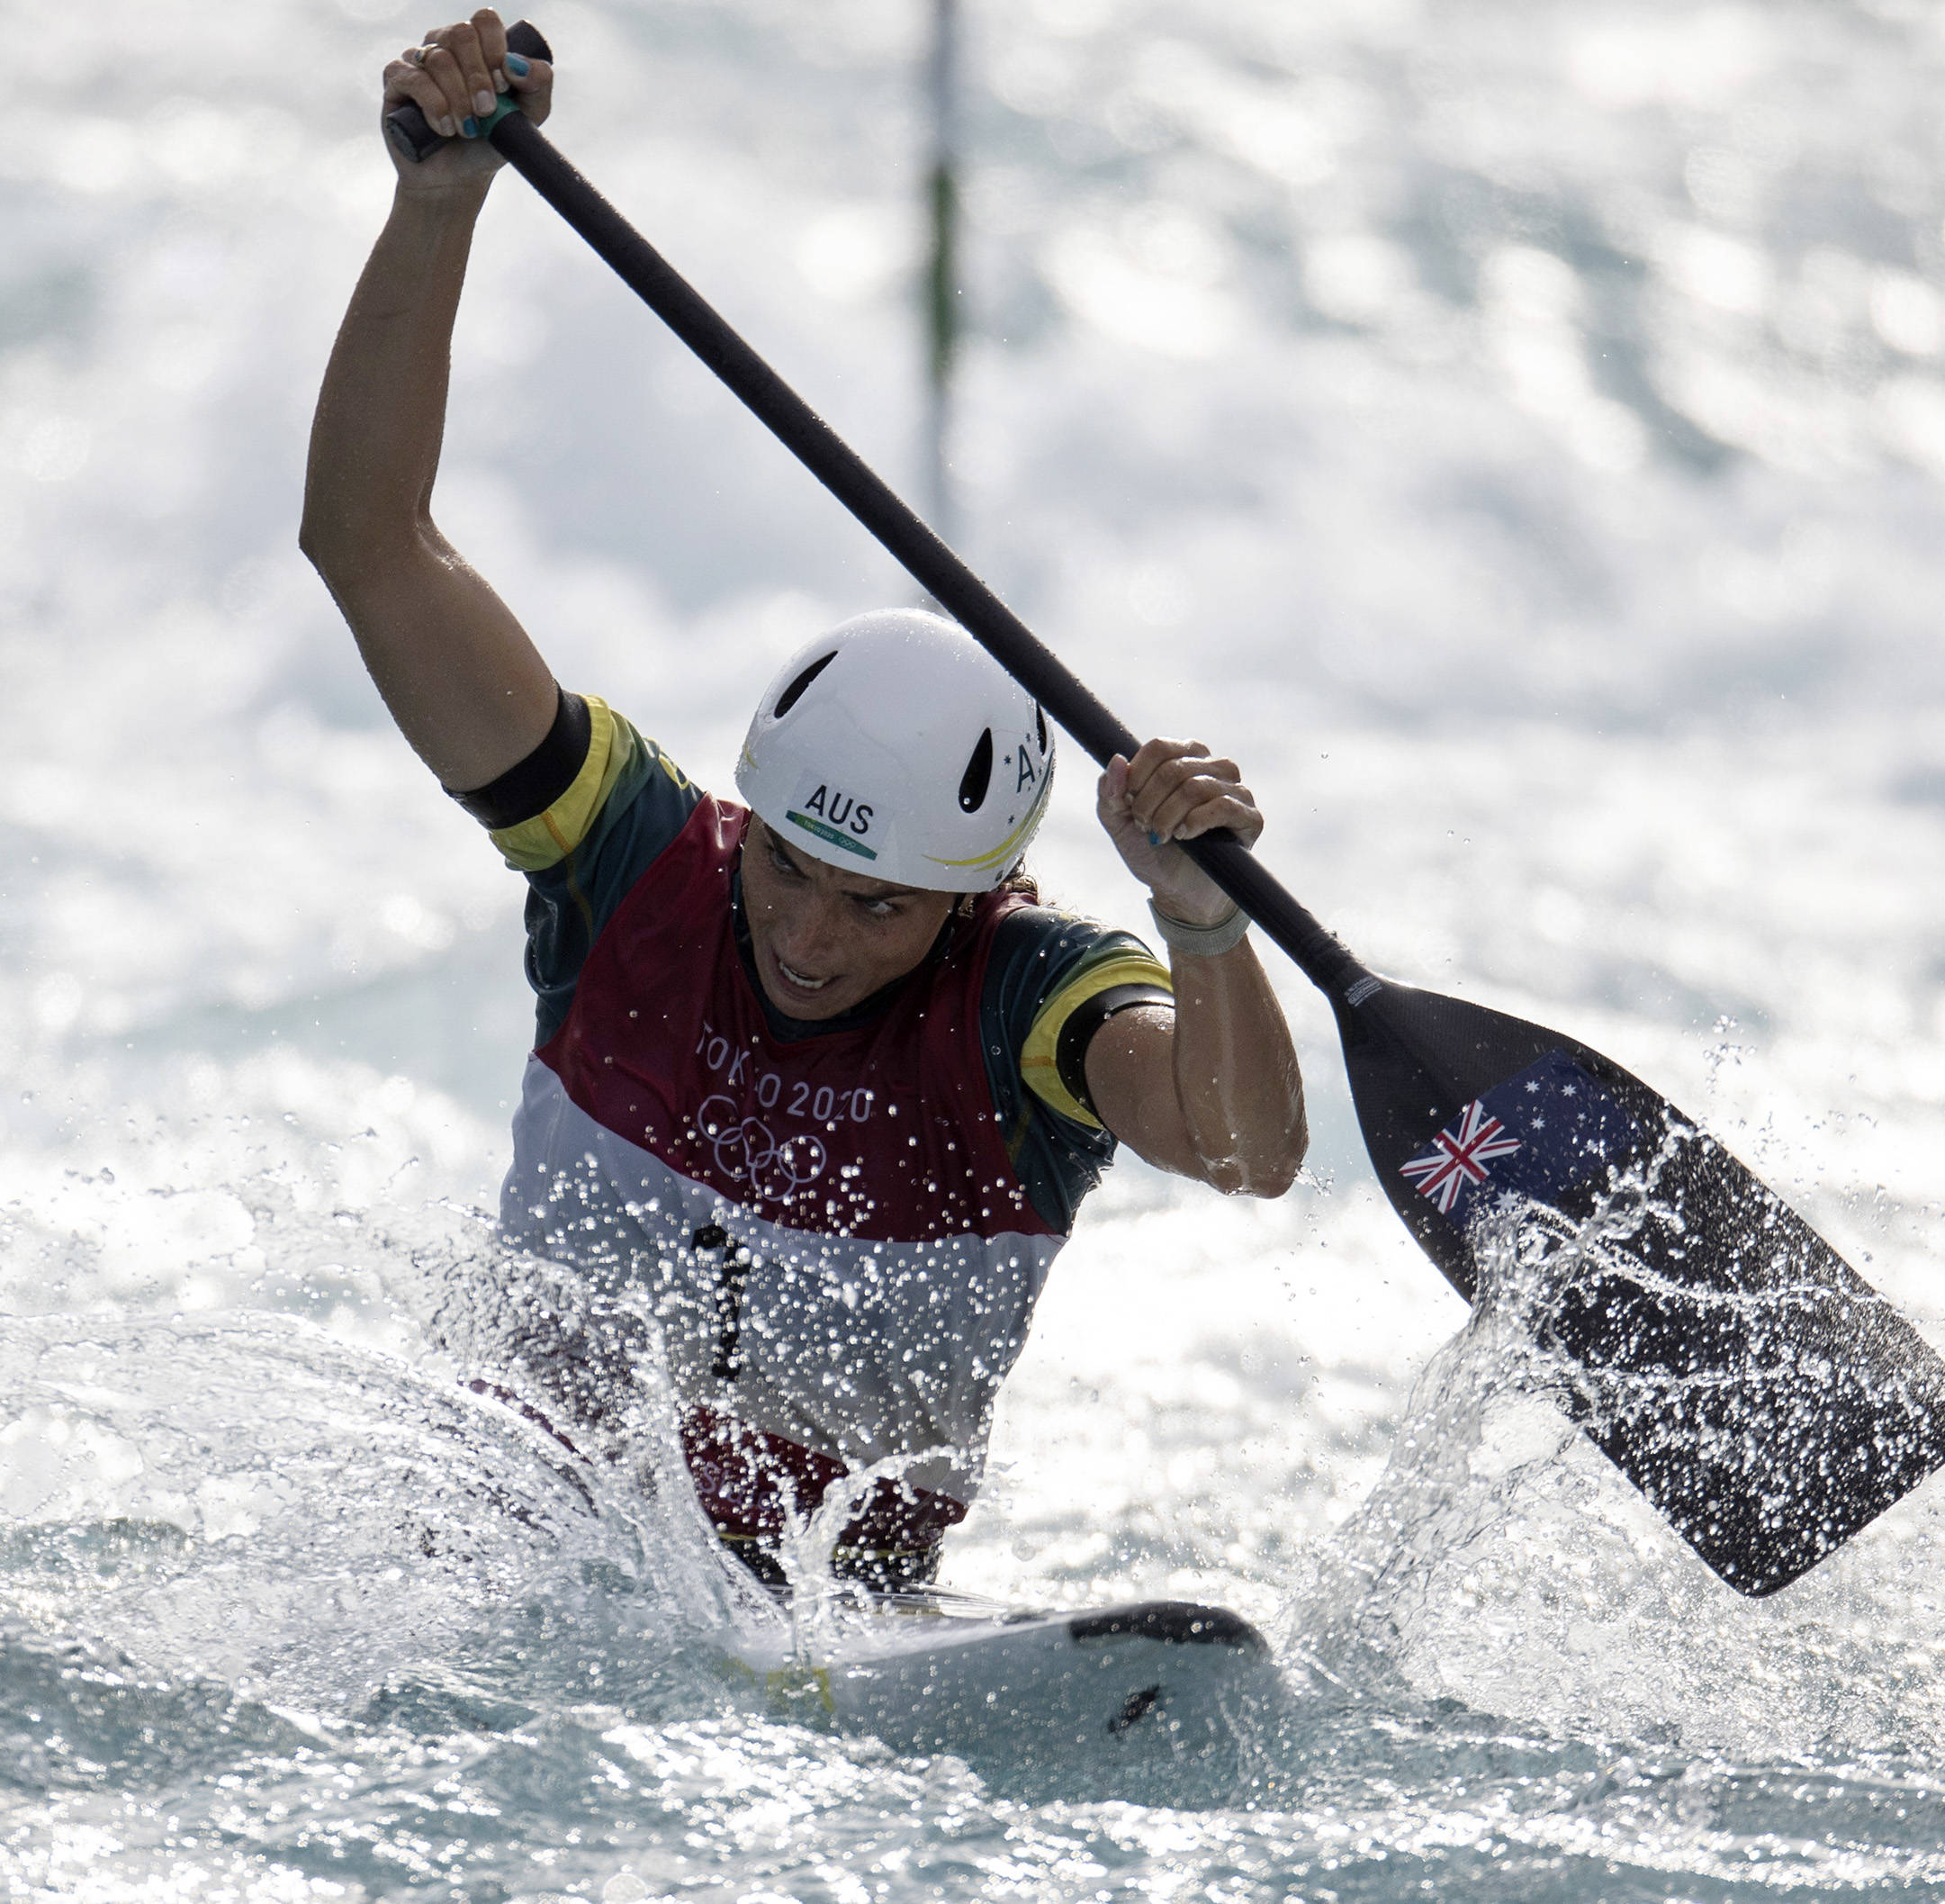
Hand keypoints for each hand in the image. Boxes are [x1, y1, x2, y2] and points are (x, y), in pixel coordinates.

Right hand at [382, 8, 551, 190]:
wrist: (457, 178)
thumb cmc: (489, 144)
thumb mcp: (526, 120)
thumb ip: (538, 86)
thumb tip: (518, 63)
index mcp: (478, 47)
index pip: (485, 21)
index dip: (496, 49)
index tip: (504, 85)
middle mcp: (446, 45)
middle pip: (461, 34)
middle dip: (478, 76)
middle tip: (486, 110)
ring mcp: (418, 59)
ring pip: (439, 58)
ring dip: (459, 98)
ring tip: (467, 129)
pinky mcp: (396, 79)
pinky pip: (414, 78)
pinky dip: (435, 105)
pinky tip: (445, 128)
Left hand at [1097, 738, 1262, 927]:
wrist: (1176, 890)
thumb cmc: (1150, 850)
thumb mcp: (1119, 823)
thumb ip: (1110, 793)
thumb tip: (1117, 760)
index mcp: (1184, 757)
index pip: (1159, 747)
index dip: (1137, 776)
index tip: (1128, 803)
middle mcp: (1214, 767)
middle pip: (1174, 768)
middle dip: (1149, 802)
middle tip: (1143, 826)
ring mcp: (1236, 791)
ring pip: (1196, 787)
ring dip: (1168, 816)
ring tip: (1160, 835)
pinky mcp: (1250, 818)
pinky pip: (1223, 806)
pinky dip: (1195, 822)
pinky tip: (1184, 836)